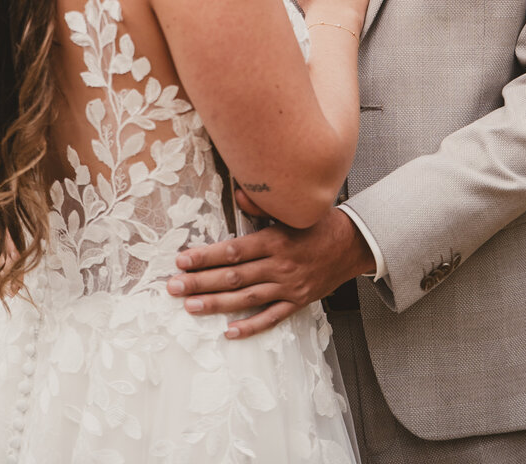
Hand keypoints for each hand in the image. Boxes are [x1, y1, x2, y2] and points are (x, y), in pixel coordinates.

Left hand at [166, 206, 374, 338]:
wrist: (352, 244)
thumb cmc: (319, 223)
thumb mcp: (292, 209)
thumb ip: (262, 203)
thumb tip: (237, 193)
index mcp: (274, 241)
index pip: (233, 251)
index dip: (206, 257)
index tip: (182, 260)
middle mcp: (279, 266)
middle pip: (233, 277)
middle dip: (201, 282)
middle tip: (173, 287)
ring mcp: (288, 287)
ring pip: (246, 299)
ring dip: (216, 304)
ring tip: (190, 307)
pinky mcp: (297, 302)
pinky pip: (271, 317)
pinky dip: (250, 326)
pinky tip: (229, 332)